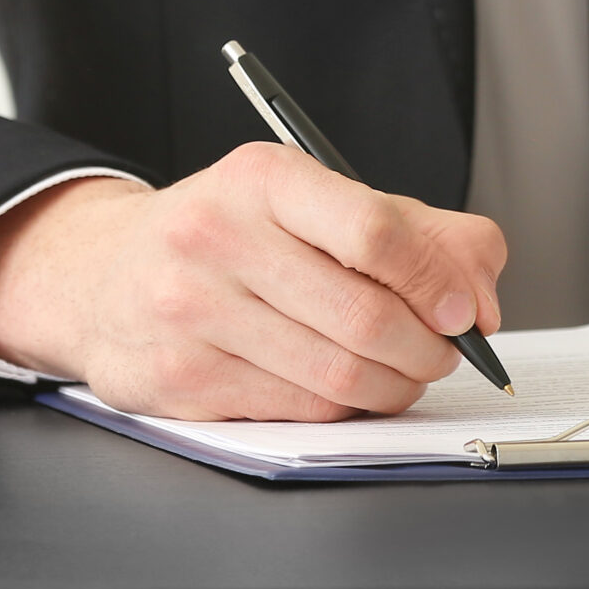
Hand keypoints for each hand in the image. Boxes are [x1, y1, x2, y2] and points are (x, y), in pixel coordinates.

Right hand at [0, 145, 506, 420]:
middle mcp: (216, 238)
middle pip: (363, 317)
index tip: (465, 311)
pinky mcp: (176, 379)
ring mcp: (189, 313)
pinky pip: (296, 410)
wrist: (104, 273)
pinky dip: (340, 408)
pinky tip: (342, 387)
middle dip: (427, 349)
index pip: (374, 231)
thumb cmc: (237, 234)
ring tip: (402, 373)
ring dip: (393, 386)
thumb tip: (483, 301)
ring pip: (334, 376)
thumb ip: (425, 235)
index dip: (437, 281)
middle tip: (444, 354)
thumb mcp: (323, 201)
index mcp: (264, 178)